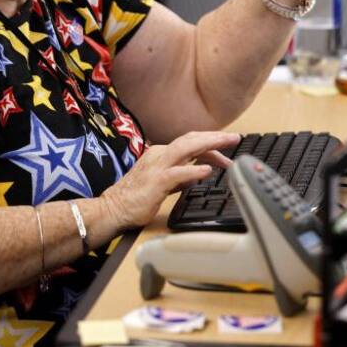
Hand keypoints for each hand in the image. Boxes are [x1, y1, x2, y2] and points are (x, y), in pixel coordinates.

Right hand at [100, 131, 239, 229]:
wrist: (112, 209)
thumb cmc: (135, 198)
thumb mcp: (163, 183)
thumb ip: (180, 177)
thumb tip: (197, 174)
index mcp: (161, 154)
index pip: (189, 143)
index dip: (210, 144)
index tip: (226, 150)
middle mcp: (159, 155)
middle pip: (191, 140)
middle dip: (214, 138)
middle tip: (234, 138)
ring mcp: (157, 167)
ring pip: (186, 149)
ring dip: (209, 145)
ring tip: (226, 144)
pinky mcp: (155, 182)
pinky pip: (178, 173)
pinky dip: (193, 170)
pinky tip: (207, 170)